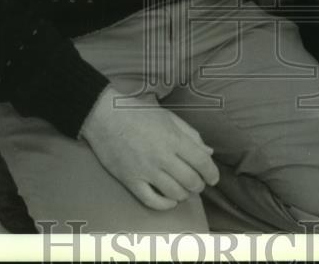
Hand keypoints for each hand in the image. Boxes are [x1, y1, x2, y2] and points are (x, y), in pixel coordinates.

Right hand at [79, 86, 219, 209]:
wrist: (104, 117)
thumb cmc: (138, 112)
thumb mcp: (169, 117)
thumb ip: (191, 134)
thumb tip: (208, 152)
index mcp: (173, 138)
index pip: (202, 162)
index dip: (212, 173)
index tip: (214, 178)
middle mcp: (162, 157)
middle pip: (191, 181)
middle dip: (199, 185)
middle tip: (198, 183)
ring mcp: (146, 171)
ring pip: (175, 193)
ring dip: (185, 194)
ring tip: (184, 189)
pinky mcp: (131, 181)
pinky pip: (152, 201)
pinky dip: (166, 205)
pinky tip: (170, 200)